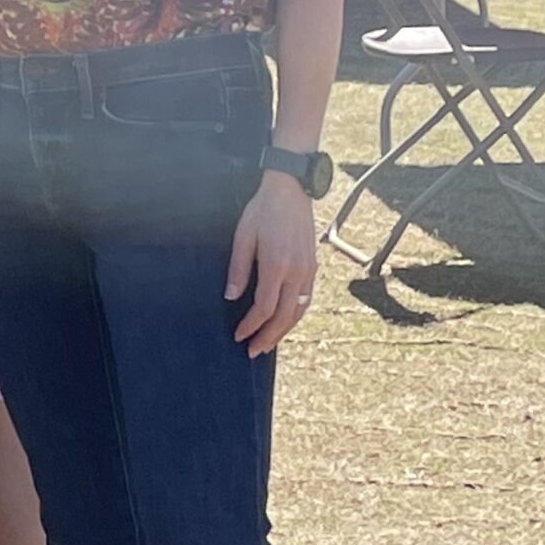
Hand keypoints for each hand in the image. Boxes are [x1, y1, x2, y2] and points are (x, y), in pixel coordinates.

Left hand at [227, 172, 319, 355]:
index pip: (264, 308)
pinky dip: (294, 316)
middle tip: (253, 352)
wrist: (291, 192)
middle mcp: (297, 273)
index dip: (251, 326)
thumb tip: (231, 297)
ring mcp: (308, 271)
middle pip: (284, 316)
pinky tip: (284, 321)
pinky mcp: (313, 268)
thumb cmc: (262, 211)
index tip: (238, 336)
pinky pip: (306, 300)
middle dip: (268, 337)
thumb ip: (238, 268)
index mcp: (277, 265)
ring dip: (283, 331)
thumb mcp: (243, 236)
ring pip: (298, 312)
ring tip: (267, 343)